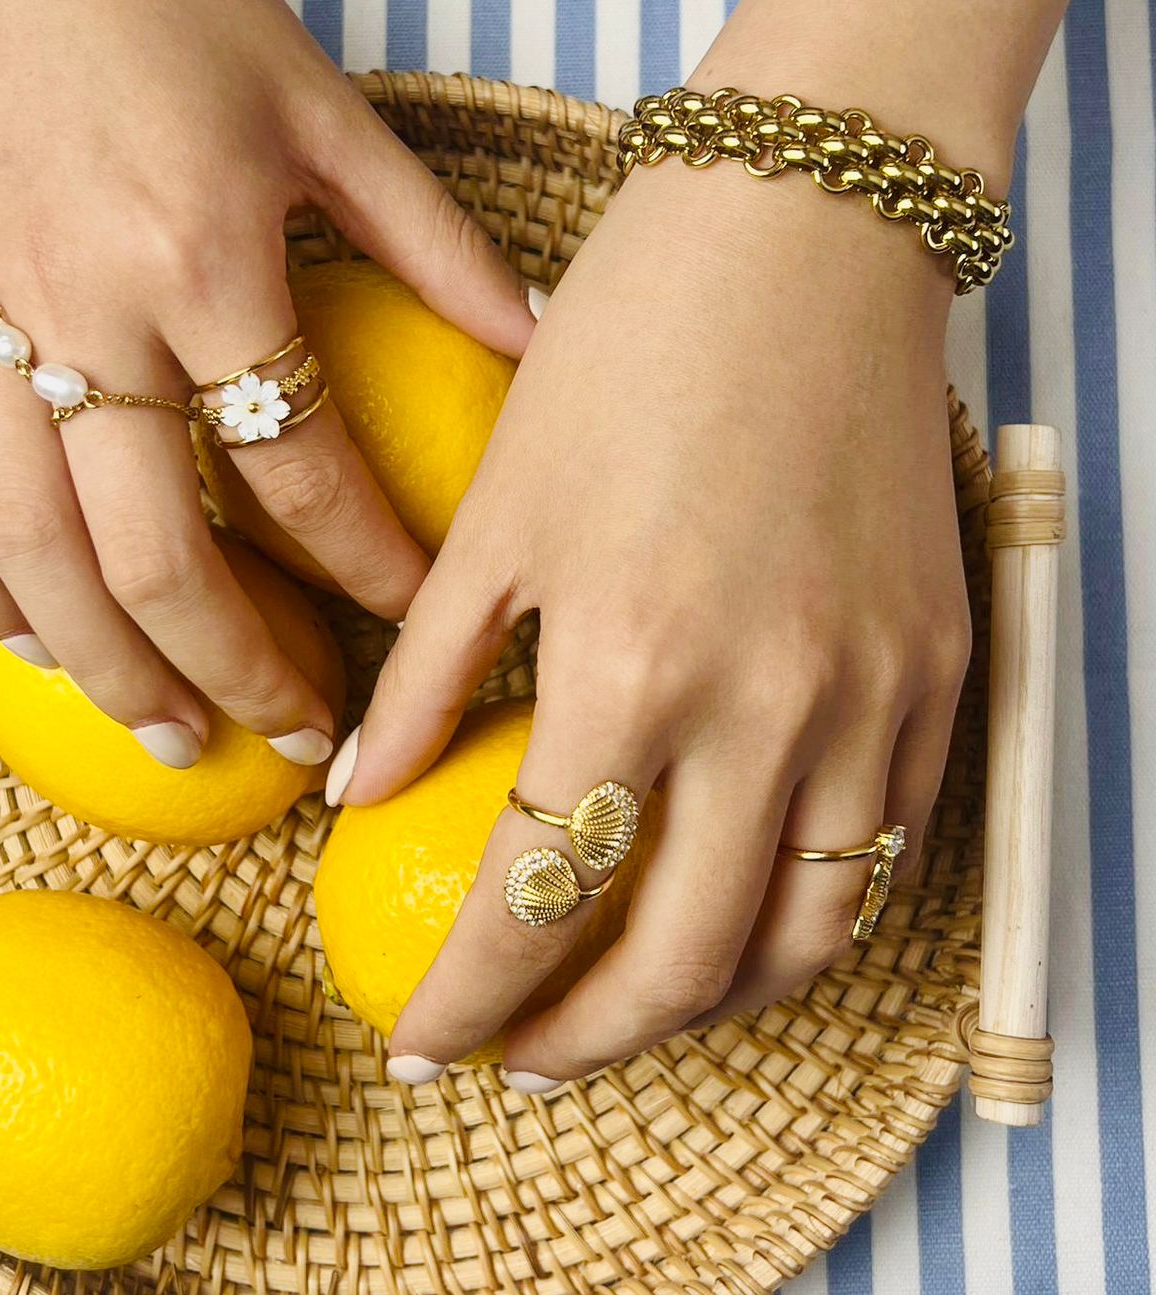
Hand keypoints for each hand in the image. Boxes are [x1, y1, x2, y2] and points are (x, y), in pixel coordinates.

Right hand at [0, 0, 533, 767]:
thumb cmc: (176, 3)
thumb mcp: (326, 109)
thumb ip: (433, 243)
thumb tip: (544, 344)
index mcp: (204, 258)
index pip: (299, 467)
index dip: (367, 567)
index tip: (414, 626)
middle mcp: (83, 317)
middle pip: (158, 556)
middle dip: (241, 669)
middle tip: (302, 738)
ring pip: (34, 557)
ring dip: (109, 671)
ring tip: (178, 739)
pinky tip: (35, 646)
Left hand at [336, 154, 971, 1084]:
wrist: (806, 236)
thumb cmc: (629, 351)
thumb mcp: (498, 511)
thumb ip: (429, 672)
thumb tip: (354, 794)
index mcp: (633, 667)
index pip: (535, 899)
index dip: (466, 1000)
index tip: (419, 1044)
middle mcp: (768, 709)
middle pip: (681, 959)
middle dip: (587, 1042)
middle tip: (521, 1059)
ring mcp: (872, 697)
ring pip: (807, 933)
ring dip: (712, 1005)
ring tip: (633, 1009)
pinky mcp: (941, 669)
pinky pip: (886, 844)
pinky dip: (810, 911)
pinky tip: (741, 907)